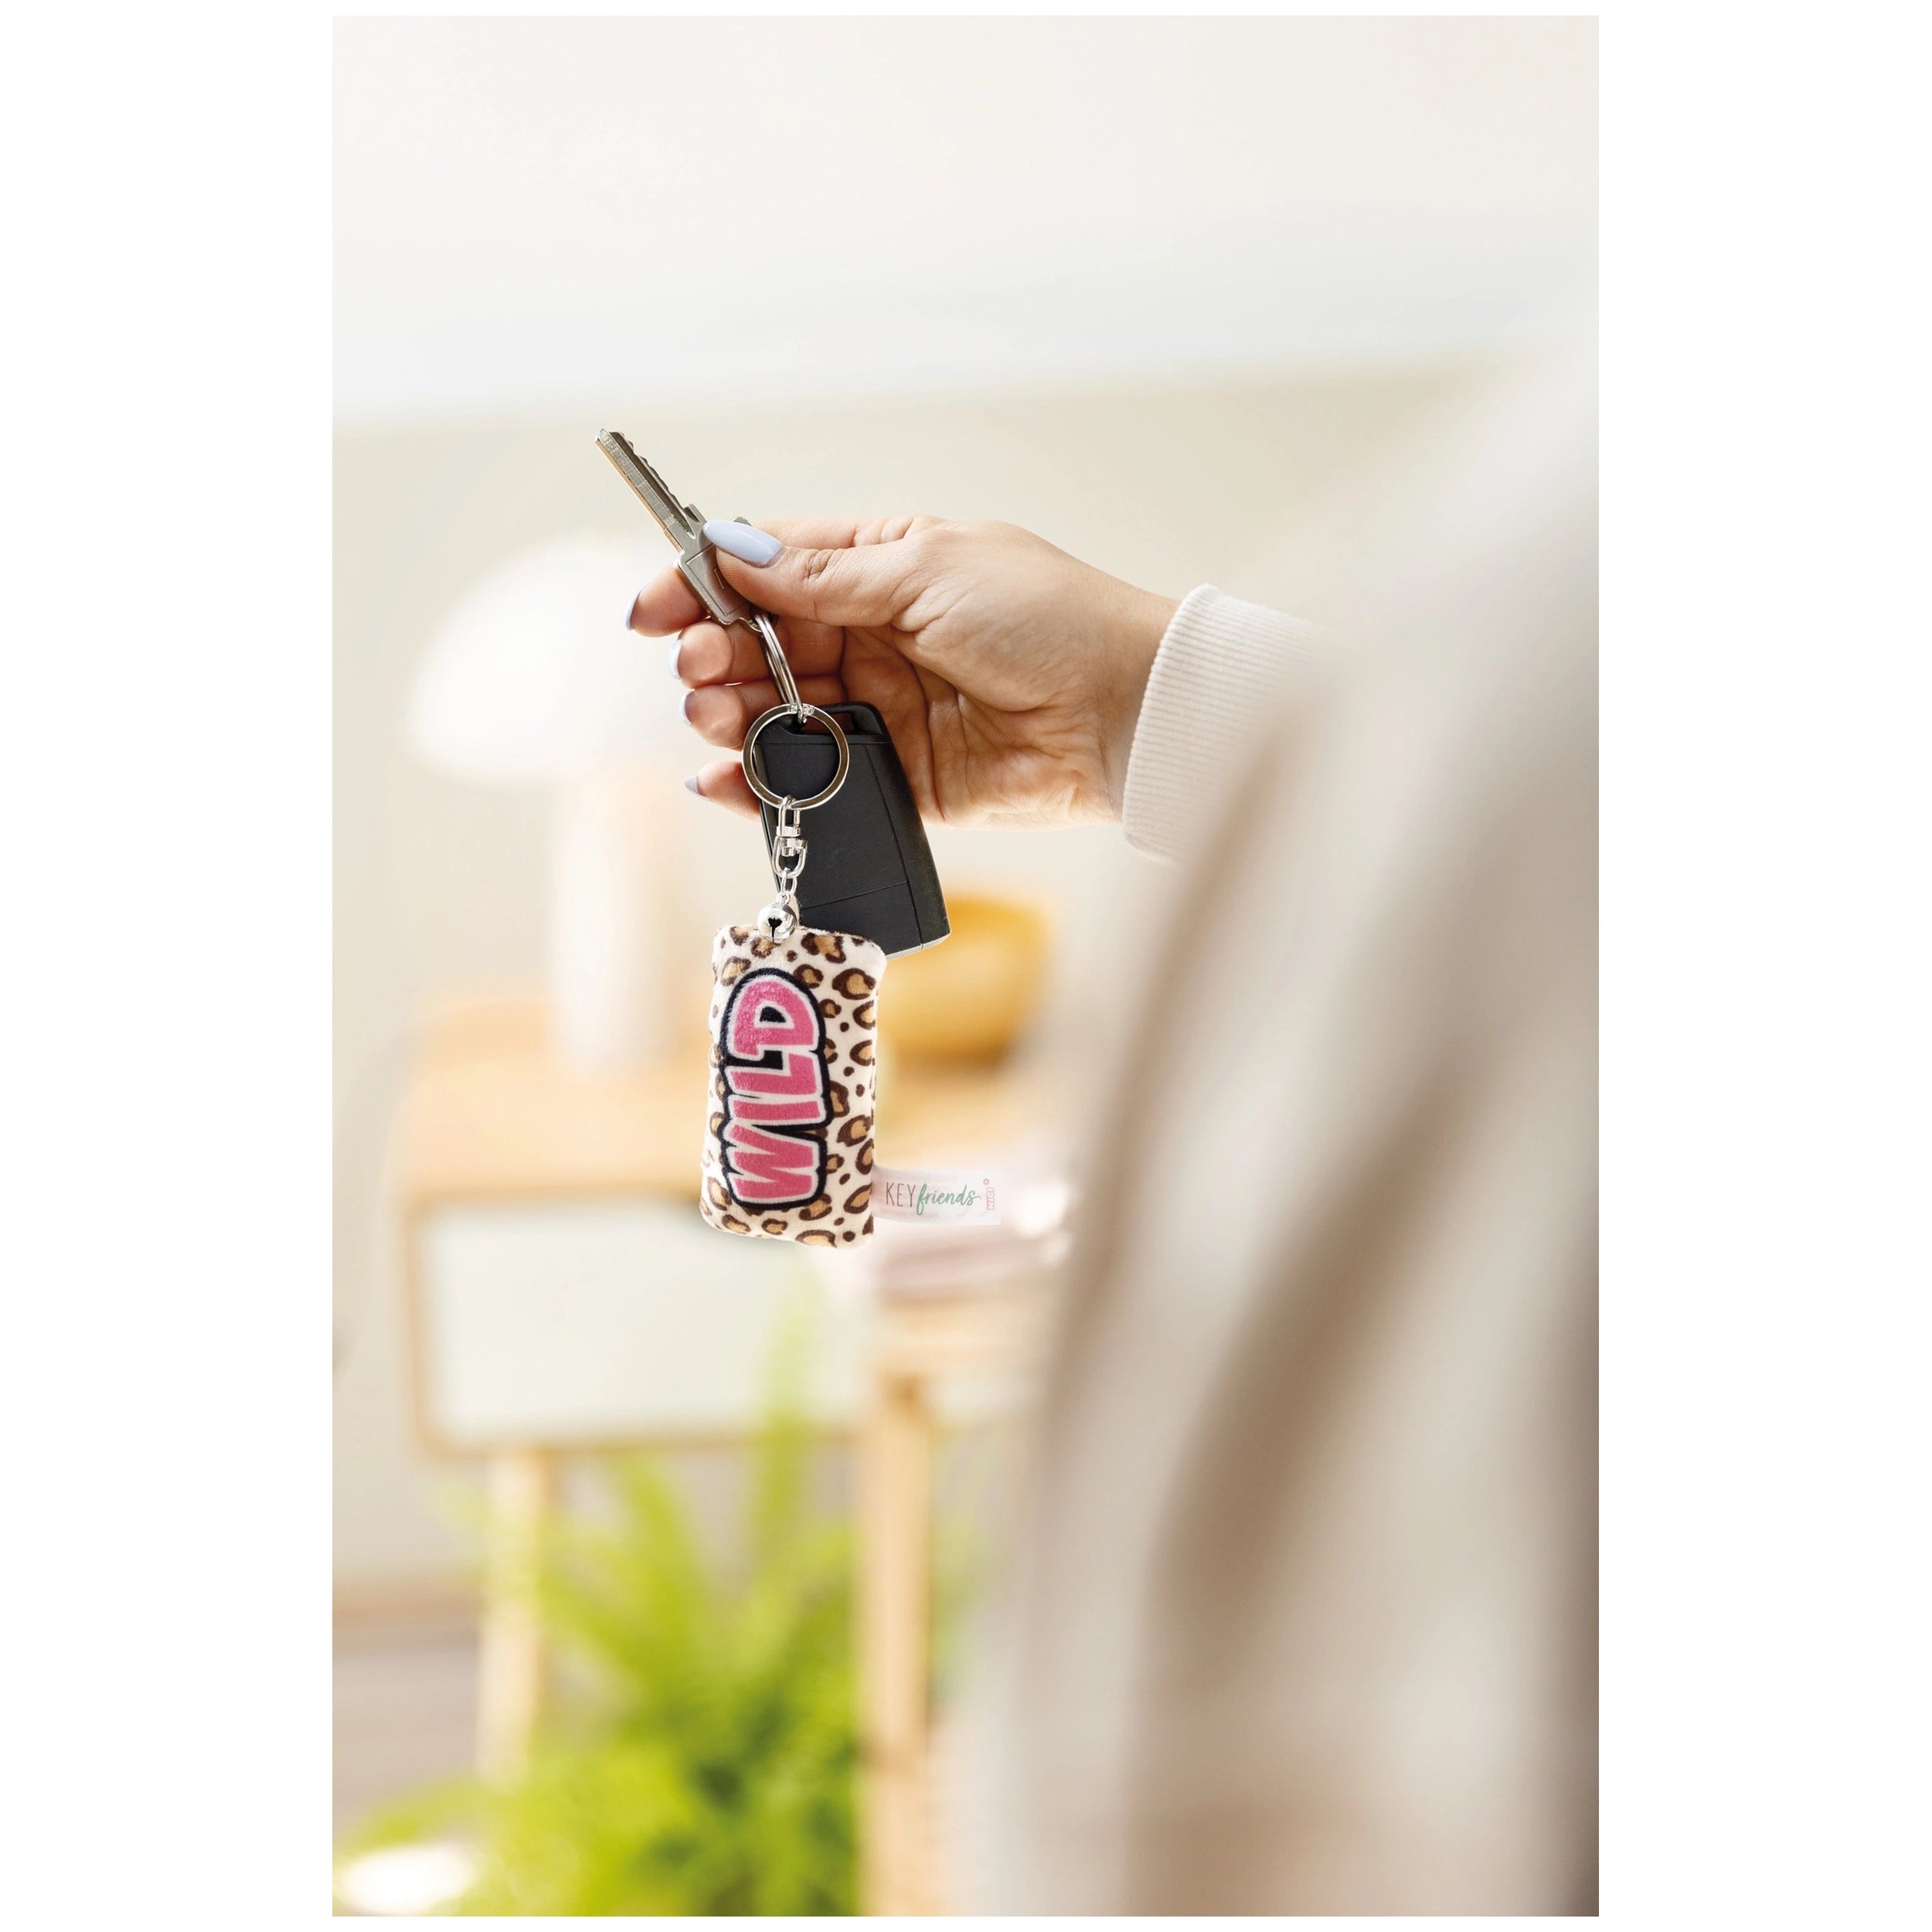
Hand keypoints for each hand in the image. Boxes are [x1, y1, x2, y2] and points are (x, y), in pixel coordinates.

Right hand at [629, 517, 1176, 825]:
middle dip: (712, 655)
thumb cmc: (1048, 620)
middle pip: (760, 646)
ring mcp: (883, 711)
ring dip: (731, 717)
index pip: (771, 569)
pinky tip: (727, 782)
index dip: (704, 584)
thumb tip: (735, 552)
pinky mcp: (899, 779)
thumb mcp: (927, 569)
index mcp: (883, 567)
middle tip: (696, 669)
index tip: (653, 608)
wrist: (1123, 710)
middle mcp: (875, 638)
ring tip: (713, 718)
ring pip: (776, 715)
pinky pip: (815, 782)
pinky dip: (764, 787)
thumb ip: (826, 576)